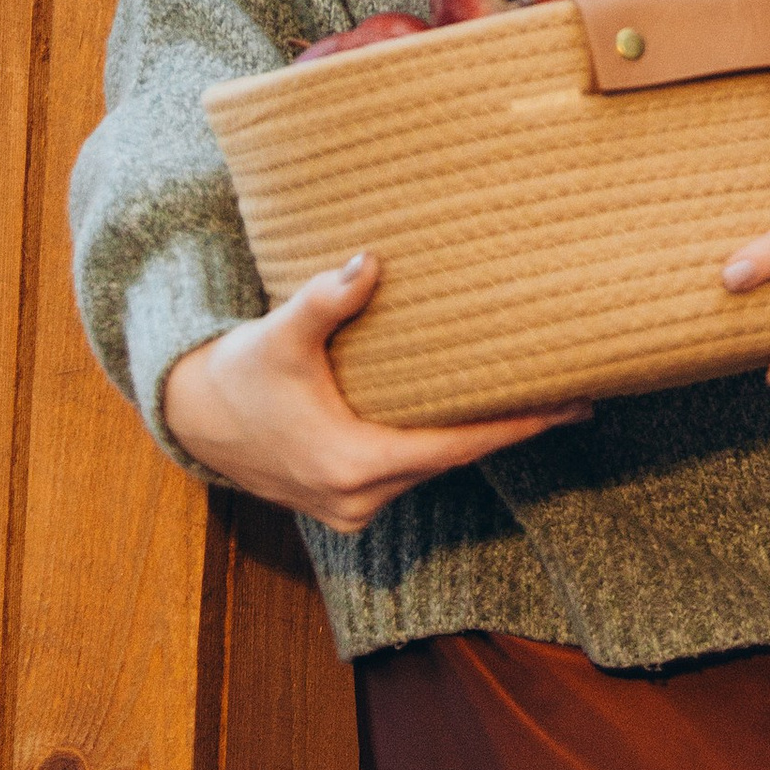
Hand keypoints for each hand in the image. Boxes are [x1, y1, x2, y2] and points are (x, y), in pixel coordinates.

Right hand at [160, 257, 590, 529]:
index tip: (571, 408)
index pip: (458, 446)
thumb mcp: (280, 334)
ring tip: (536, 401)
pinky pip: (410, 472)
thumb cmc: (241, 372)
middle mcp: (359, 498)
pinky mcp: (346, 501)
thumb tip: (369, 262)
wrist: (193, 418)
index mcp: (354, 464)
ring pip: (434, 467)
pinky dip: (442, 445)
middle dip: (513, 428)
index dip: (518, 426)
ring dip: (478, 437)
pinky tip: (473, 417)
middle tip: (576, 395)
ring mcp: (353, 507)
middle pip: (455, 458)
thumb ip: (324, 301)